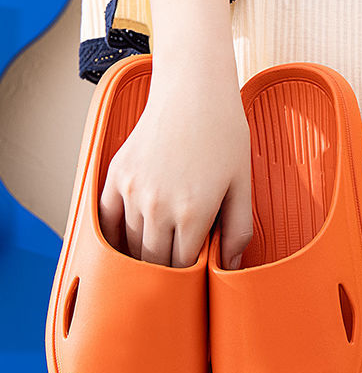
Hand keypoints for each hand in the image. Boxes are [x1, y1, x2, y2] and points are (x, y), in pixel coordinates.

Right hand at [98, 0, 252, 268]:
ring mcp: (131, 191)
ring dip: (142, 258)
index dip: (190, 277)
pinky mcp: (116, 176)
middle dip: (166, 273)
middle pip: (154, 261)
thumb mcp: (243, 186)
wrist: (194, 93)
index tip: (195, 278)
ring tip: (155, 263)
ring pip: (130, 245)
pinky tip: (128, 244)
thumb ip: (238, 231)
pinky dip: (116, 237)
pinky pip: (107, 221)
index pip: (183, 266)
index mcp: (193, 213)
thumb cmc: (226, 138)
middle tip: (175, 279)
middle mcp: (157, 206)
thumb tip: (230, 268)